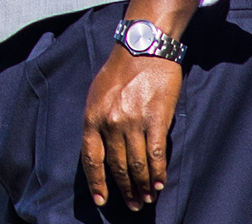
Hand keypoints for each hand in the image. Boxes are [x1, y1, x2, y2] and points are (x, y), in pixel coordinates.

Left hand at [82, 49, 181, 211]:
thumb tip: (103, 150)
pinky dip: (158, 172)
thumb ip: (98, 121)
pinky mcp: (155, 120)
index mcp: (92, 116)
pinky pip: (156, 154)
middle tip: (132, 204)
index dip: (96, 182)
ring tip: (146, 198)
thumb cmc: (119, 70)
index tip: (101, 200)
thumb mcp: (97, 94)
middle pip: (116, 166)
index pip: (91, 158)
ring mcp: (133, 122)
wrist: (143, 48)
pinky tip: (159, 183)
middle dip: (124, 188)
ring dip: (142, 185)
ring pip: (137, 164)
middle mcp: (110, 122)